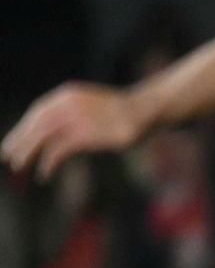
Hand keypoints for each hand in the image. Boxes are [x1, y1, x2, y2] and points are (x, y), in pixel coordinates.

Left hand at [3, 83, 146, 180]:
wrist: (146, 109)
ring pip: (42, 136)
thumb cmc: (125, 111)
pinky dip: (48, 162)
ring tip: (19, 166)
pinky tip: (44, 173)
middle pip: (35, 123)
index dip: (24, 128)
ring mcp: (76, 118)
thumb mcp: (94, 106)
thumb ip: (75, 113)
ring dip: (27, 152)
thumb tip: (61, 130)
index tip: (15, 142)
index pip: (38, 111)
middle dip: (20, 140)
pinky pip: (58, 150)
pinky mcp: (85, 135)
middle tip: (8, 156)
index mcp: (67, 94)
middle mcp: (67, 103)